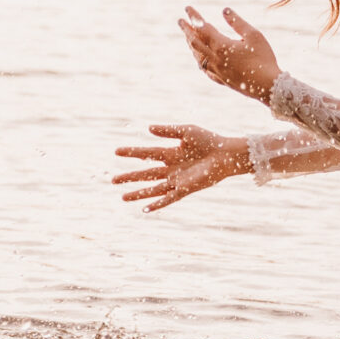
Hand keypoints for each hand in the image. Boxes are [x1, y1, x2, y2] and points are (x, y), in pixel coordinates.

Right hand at [113, 123, 250, 211]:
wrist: (226, 154)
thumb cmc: (209, 140)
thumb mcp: (186, 131)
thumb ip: (168, 130)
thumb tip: (148, 129)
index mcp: (170, 153)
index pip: (146, 153)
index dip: (132, 152)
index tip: (116, 151)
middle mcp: (171, 168)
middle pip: (145, 174)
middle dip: (129, 177)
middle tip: (112, 180)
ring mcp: (177, 180)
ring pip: (152, 189)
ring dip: (138, 193)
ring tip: (122, 197)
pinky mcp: (185, 189)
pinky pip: (168, 199)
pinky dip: (157, 204)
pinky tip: (145, 209)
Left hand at [181, 6, 279, 100]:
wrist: (267, 86)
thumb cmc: (263, 59)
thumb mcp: (254, 36)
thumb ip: (237, 22)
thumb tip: (224, 10)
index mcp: (221, 46)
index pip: (202, 28)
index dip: (194, 17)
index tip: (187, 8)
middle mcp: (214, 59)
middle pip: (194, 42)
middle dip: (187, 30)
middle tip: (181, 21)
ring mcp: (216, 70)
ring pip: (197, 56)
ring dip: (191, 44)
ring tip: (189, 36)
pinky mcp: (221, 79)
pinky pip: (204, 68)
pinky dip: (199, 59)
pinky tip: (200, 58)